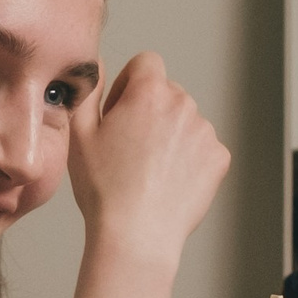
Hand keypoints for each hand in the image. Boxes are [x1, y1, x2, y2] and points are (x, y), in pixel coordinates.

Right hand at [67, 51, 228, 260]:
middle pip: (167, 93)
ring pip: (185, 121)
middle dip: (149, 112)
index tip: (119, 112)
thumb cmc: (104, 190)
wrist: (137, 234)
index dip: (129, 84)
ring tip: (146, 171)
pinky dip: (187, 160)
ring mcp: (205, 132)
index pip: (146, 63)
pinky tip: (166, 182)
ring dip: (168, 136)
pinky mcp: (218, 158)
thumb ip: (88, 91)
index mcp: (149, 93)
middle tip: (128, 149)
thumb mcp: (79, 135)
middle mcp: (183, 105)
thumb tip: (97, 66)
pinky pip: (201, 147)